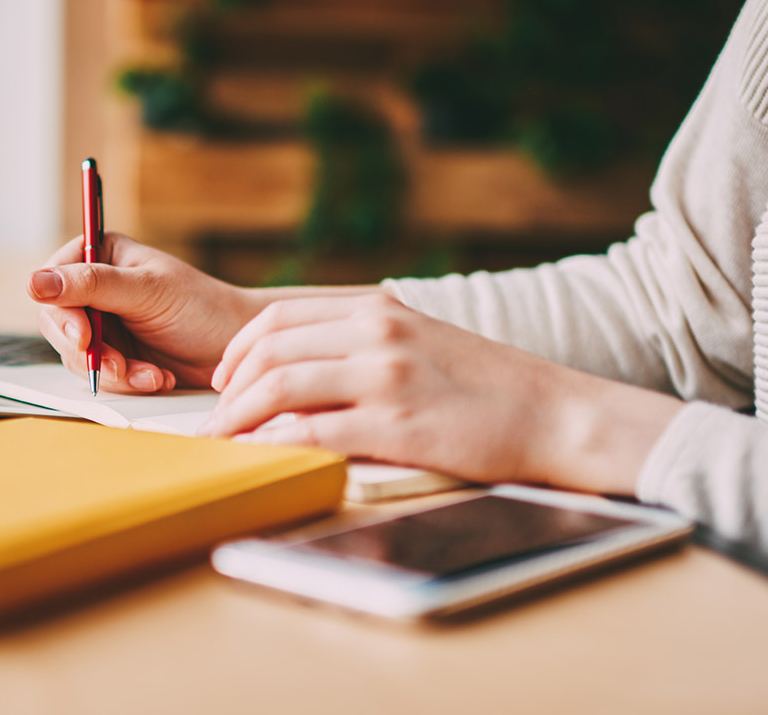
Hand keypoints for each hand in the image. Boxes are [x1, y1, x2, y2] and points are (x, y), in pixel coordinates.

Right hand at [29, 233, 262, 392]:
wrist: (236, 346)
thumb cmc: (201, 306)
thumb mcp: (146, 290)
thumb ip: (92, 284)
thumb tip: (35, 281)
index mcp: (101, 255)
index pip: (54, 281)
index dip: (62, 311)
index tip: (82, 336)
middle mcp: (96, 288)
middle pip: (59, 323)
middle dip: (89, 351)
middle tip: (117, 366)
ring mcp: (103, 325)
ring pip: (77, 355)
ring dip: (114, 371)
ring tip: (150, 374)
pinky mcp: (115, 356)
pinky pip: (101, 375)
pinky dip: (129, 382)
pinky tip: (158, 378)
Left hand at [202, 293, 684, 494]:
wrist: (555, 414)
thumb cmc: (489, 388)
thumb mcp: (422, 341)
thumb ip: (366, 344)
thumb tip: (304, 369)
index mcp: (379, 309)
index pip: (279, 318)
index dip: (239, 351)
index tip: (223, 381)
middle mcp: (377, 332)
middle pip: (269, 349)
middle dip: (227, 388)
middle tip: (212, 419)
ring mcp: (386, 375)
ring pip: (279, 386)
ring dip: (238, 417)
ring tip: (222, 443)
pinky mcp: (396, 423)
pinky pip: (312, 432)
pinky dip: (274, 444)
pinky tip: (260, 458)